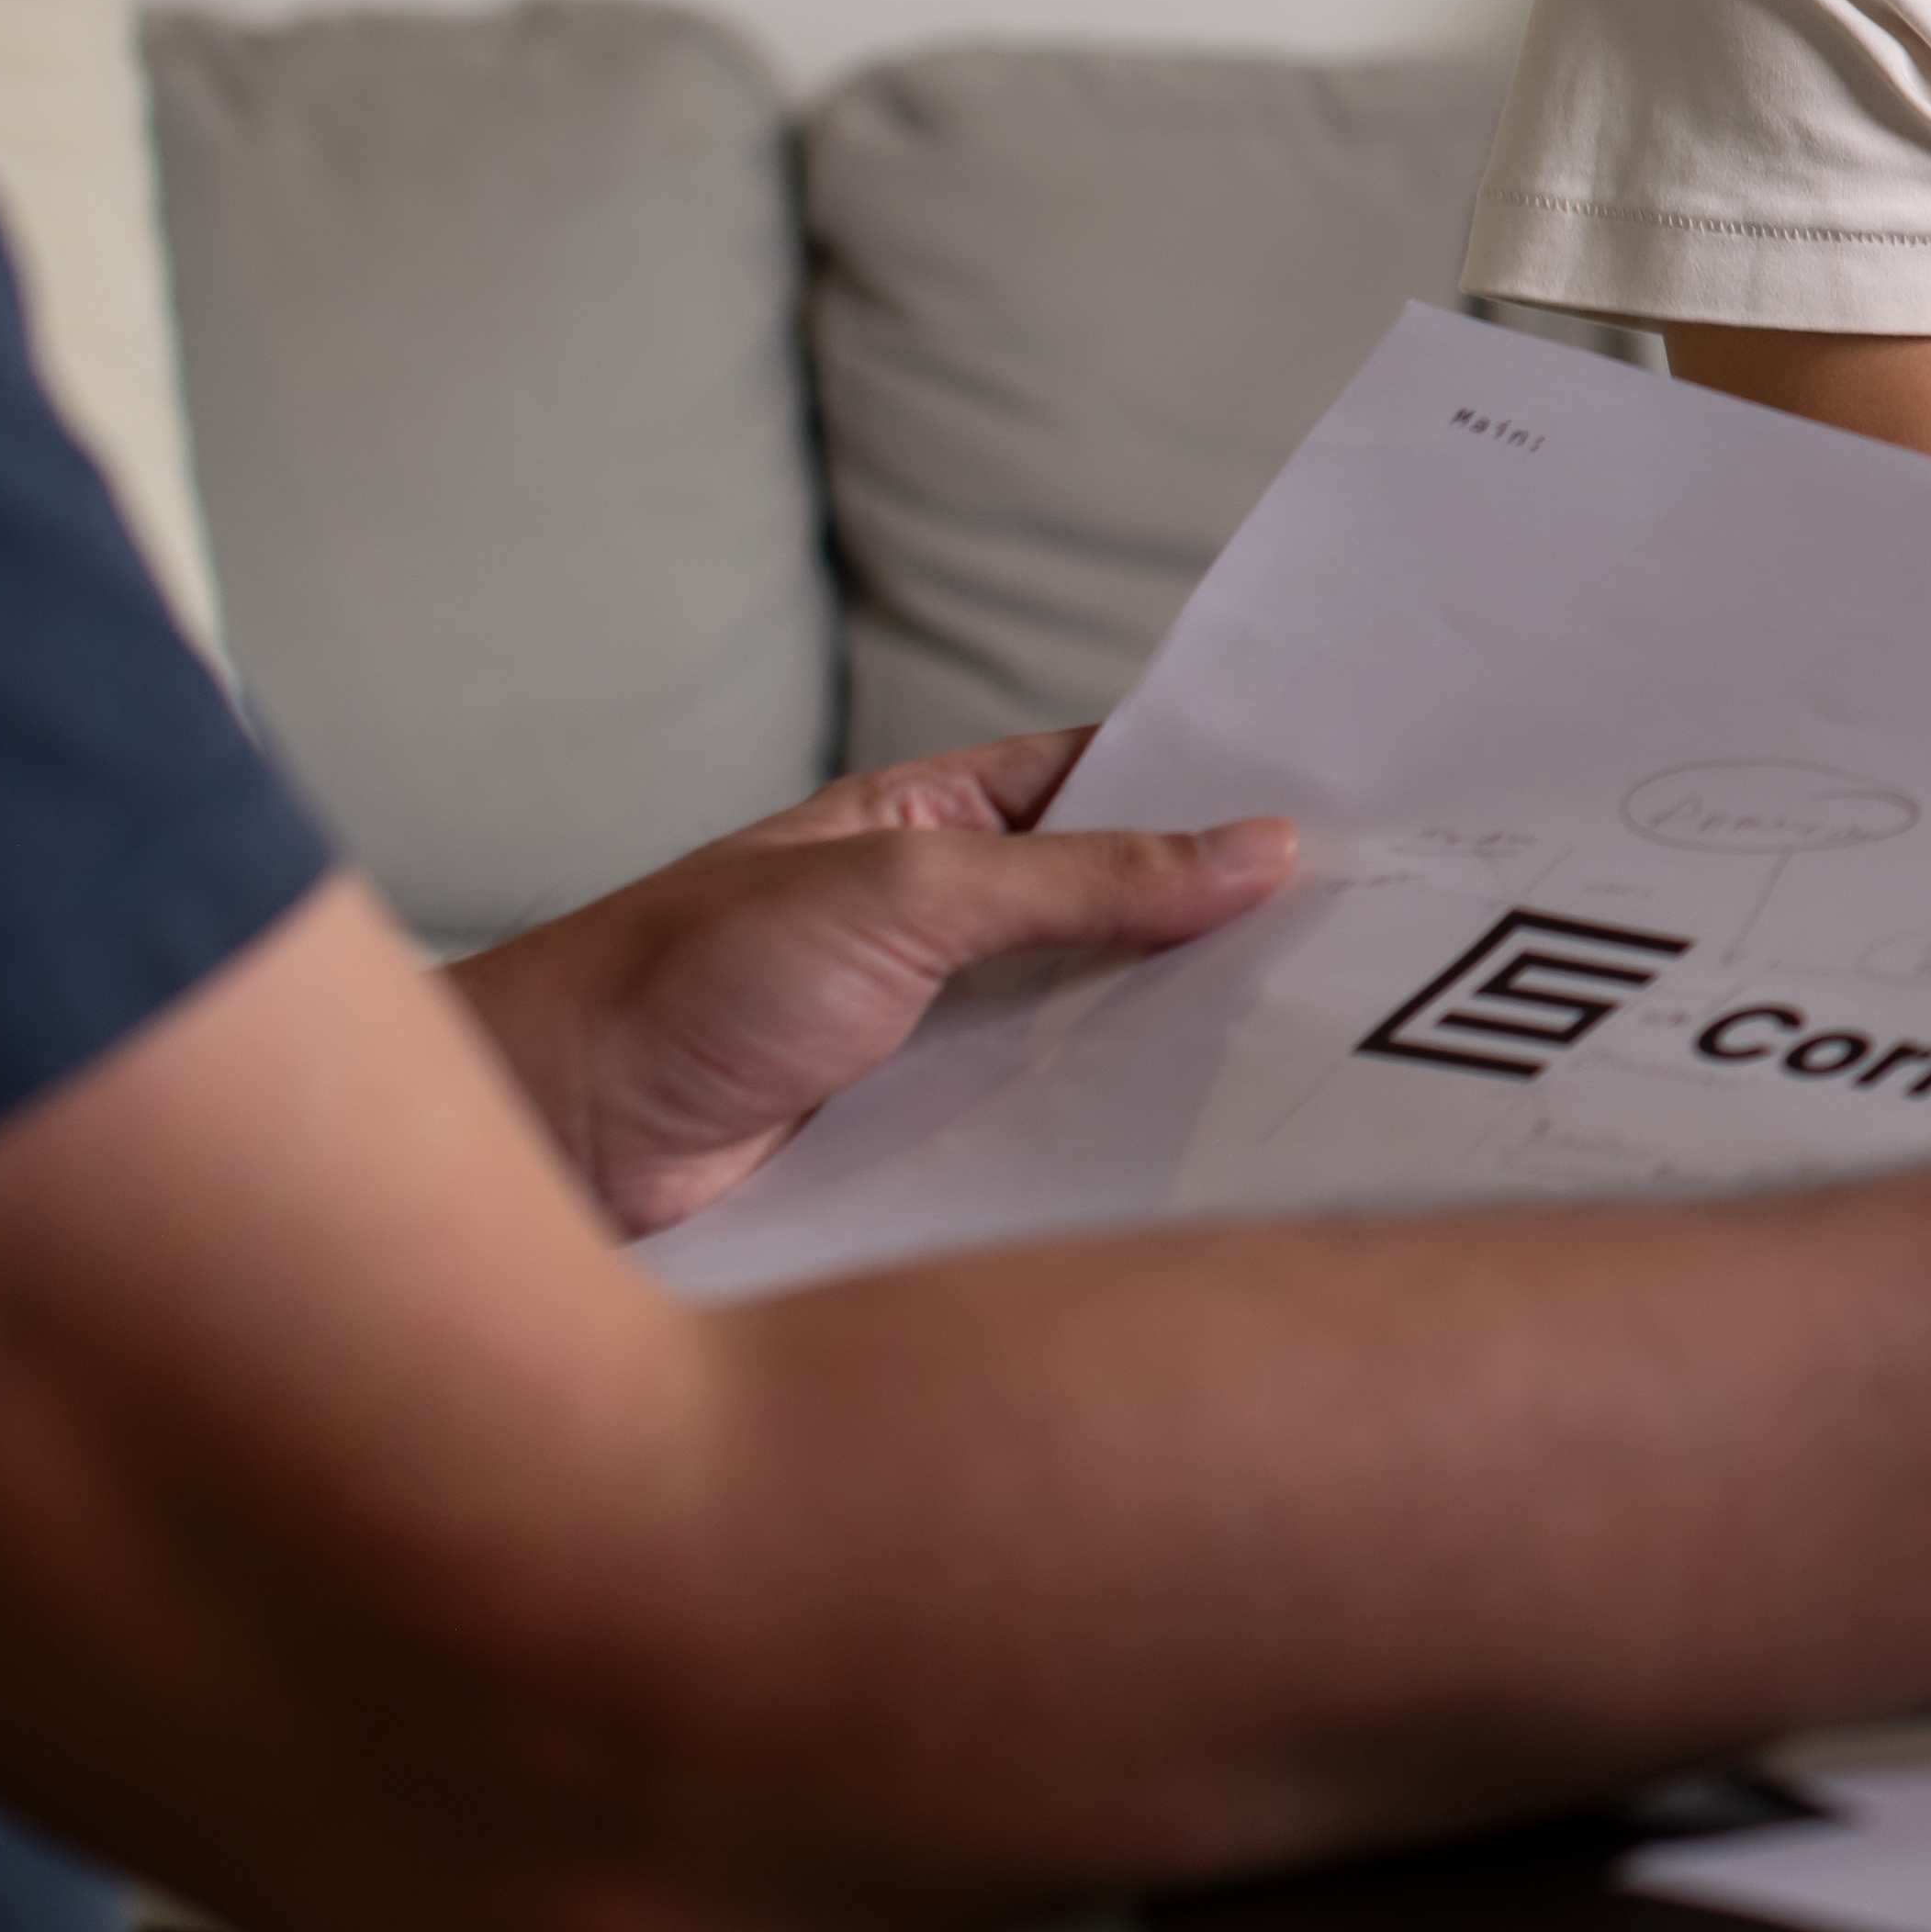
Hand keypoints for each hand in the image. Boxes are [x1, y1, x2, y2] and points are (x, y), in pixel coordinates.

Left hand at [445, 730, 1292, 1236]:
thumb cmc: (682, 983)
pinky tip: (1215, 1145)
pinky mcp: (933, 1148)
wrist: (543, 1148)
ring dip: (1187, 1042)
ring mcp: (946, 1040)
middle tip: (1386, 939)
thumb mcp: (902, 896)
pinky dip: (1125, 1138)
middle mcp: (954, 924)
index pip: (1121, 783)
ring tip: (1336, 1045)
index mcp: (941, 818)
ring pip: (1103, 1029)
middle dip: (1236, 927)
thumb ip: (1082, 878)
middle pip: (1131, 914)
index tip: (1365, 811)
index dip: (1229, 794)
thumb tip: (1259, 848)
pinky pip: (1056, 1131)